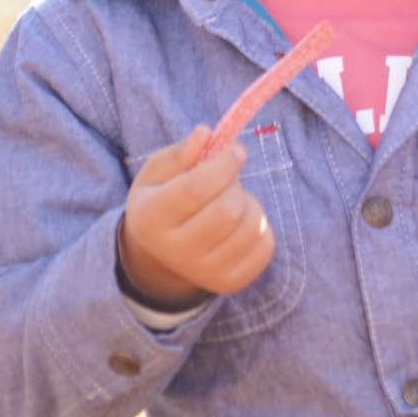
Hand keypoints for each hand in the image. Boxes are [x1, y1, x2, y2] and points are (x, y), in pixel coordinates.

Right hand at [120, 126, 275, 305]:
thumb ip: (182, 152)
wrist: (160, 257)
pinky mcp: (230, 282)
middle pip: (227, 210)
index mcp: (151, 218)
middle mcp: (175, 252)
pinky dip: (261, 226)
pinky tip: (240, 223)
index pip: (196, 189)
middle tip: (227, 179)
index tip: (236, 149)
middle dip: (235, 184)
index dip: (223, 164)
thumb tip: (205, 133)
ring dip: (249, 203)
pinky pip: (266, 246)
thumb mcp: (158, 173)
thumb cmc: (162, 201)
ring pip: (251, 227)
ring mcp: (204, 273)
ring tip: (231, 201)